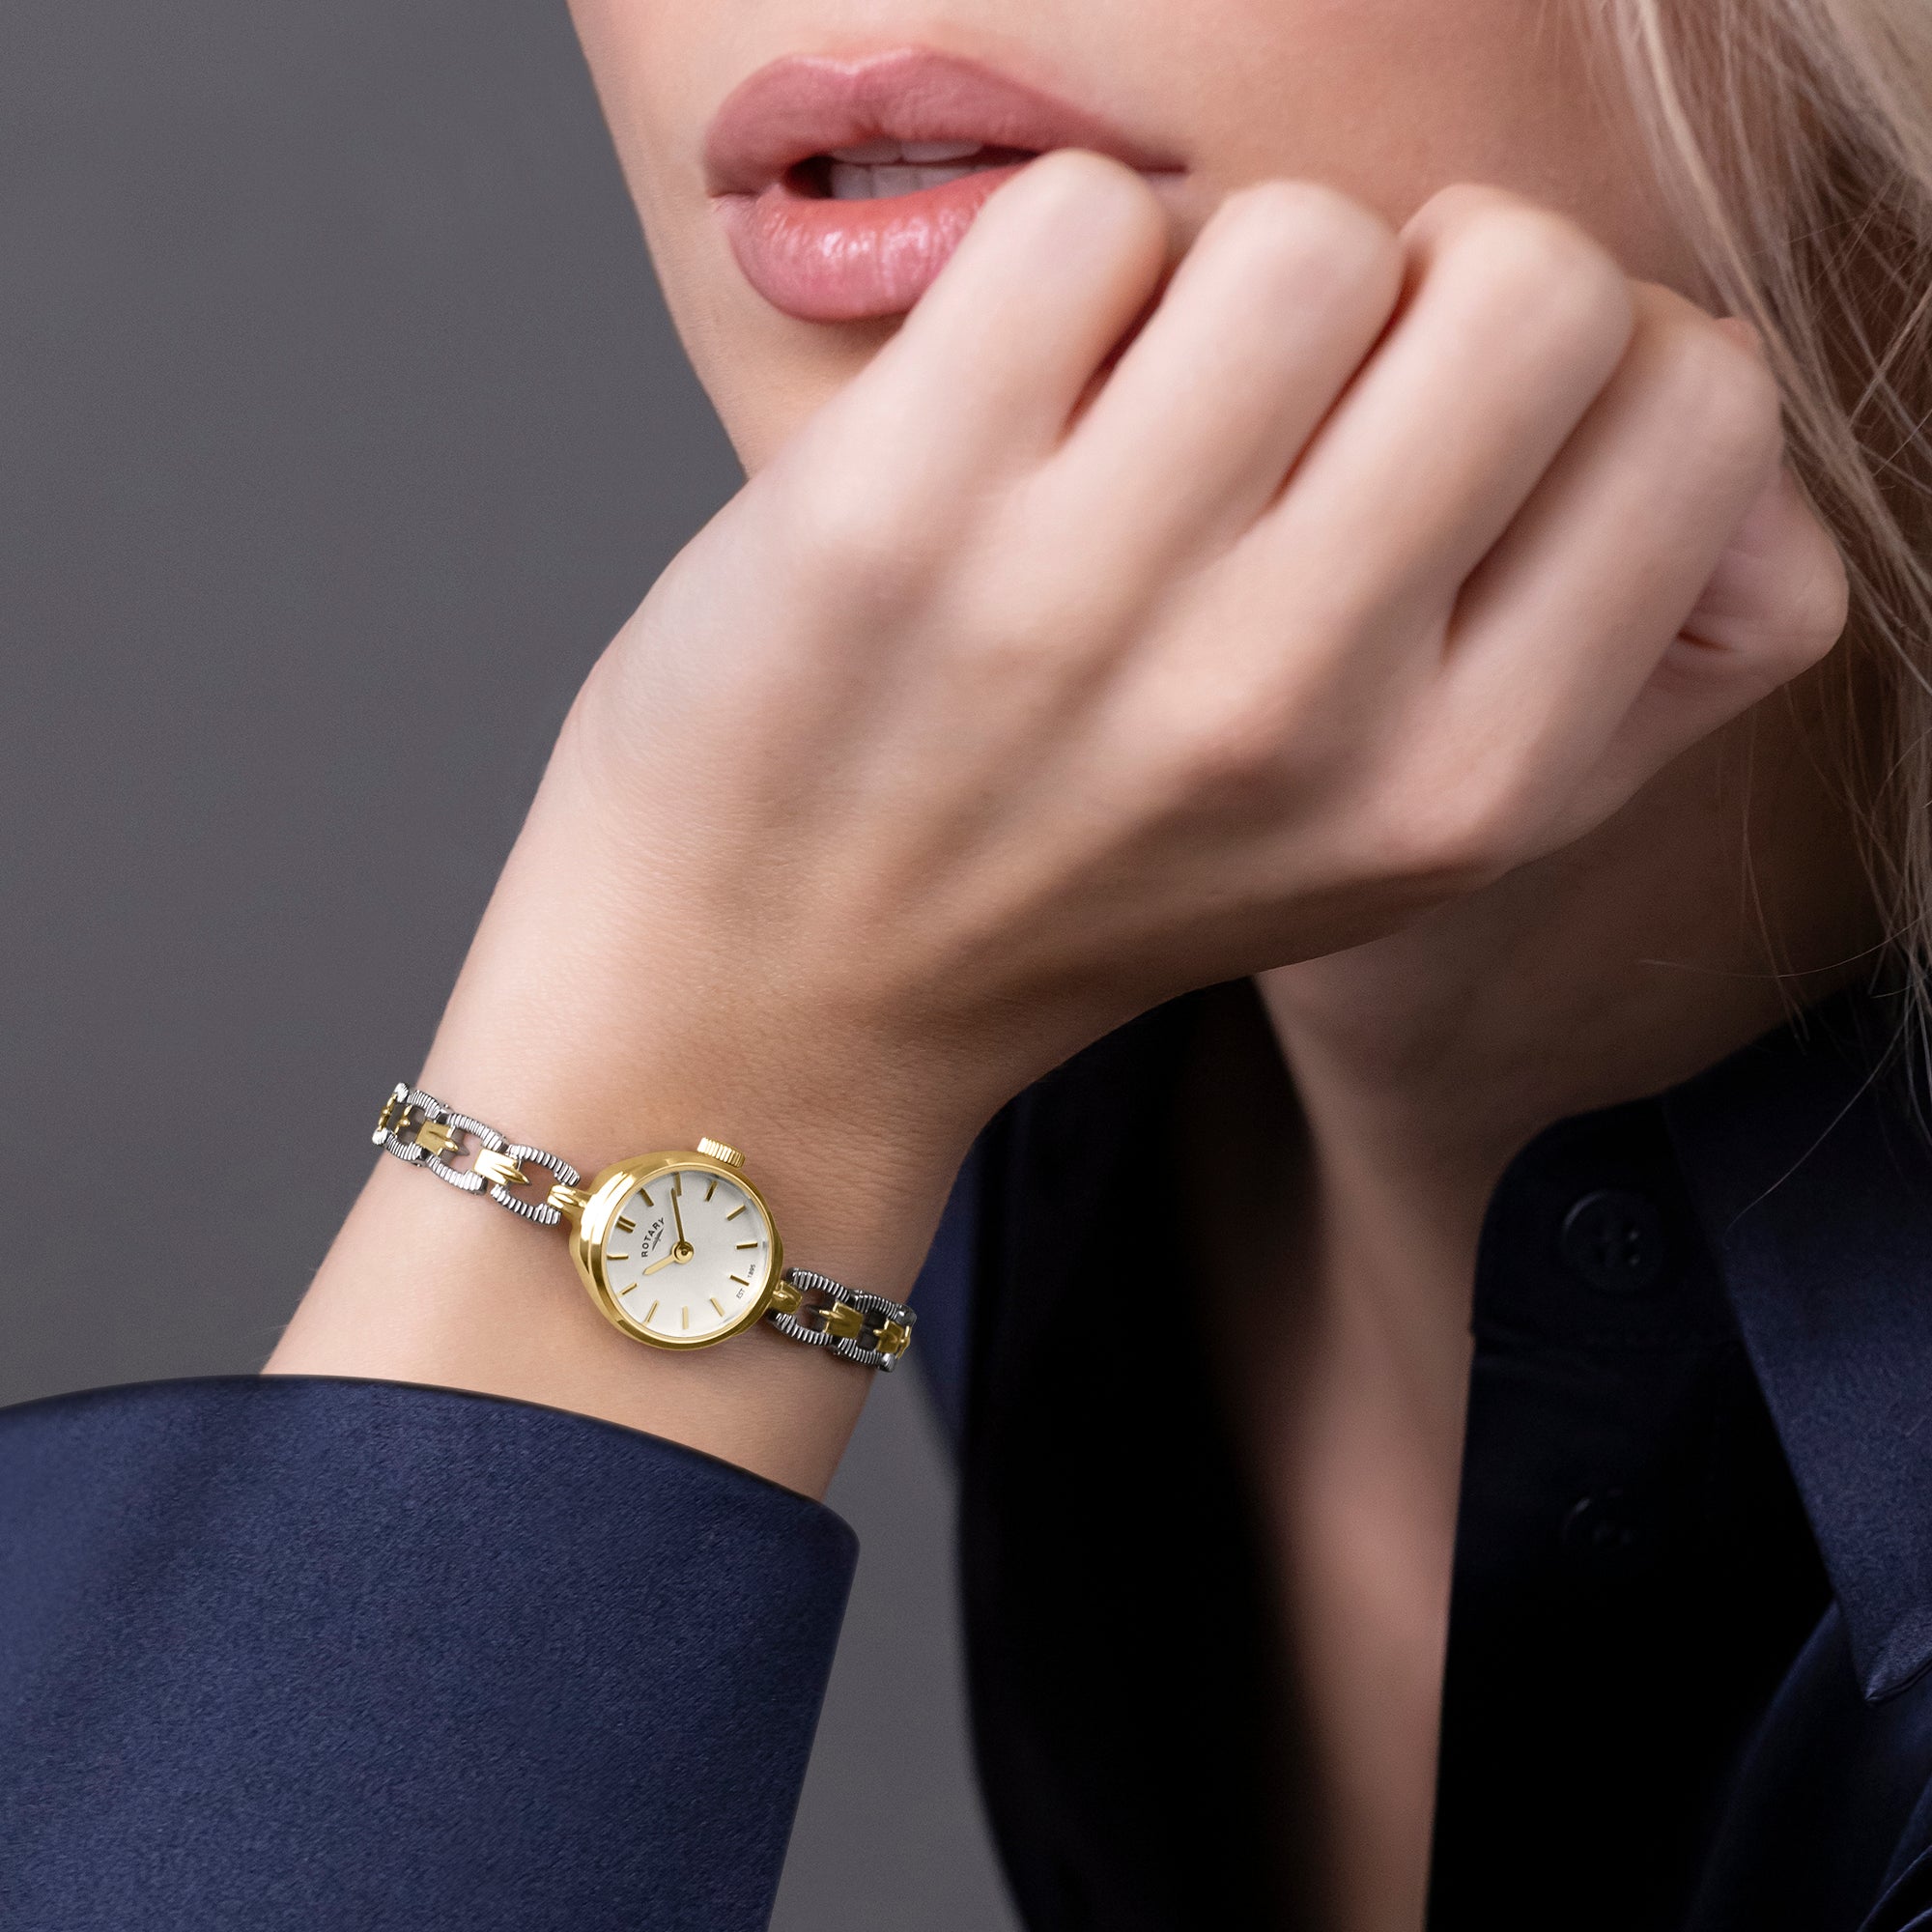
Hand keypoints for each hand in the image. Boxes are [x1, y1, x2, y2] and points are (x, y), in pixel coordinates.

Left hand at [281, 152, 1844, 1491]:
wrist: (772, 999)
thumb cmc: (1079, 884)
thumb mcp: (1385, 844)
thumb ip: (1606, 660)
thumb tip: (1724, 425)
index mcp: (1463, 792)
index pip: (1700, 410)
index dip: (1583, 367)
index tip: (1440, 433)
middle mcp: (1302, 708)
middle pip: (1533, 277)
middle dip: (1420, 293)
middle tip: (1283, 403)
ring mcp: (1095, 605)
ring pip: (1305, 232)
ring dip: (1219, 284)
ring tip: (1122, 425)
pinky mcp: (899, 512)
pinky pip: (1082, 219)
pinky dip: (1050, 279)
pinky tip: (999, 412)